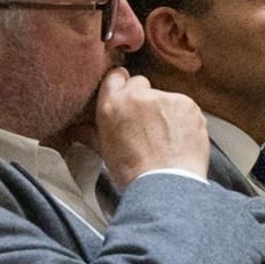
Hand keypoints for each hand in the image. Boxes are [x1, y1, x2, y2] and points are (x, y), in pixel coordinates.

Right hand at [92, 68, 209, 188]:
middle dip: (143, 100)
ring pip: (164, 97)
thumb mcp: (105, 153)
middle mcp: (137, 96)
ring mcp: (164, 98)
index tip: (127, 100)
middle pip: (141, 85)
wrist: (165, 186)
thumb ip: (90, 134)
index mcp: (112, 104)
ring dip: (165, 111)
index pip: (116, 77)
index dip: (122, 88)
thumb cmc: (134, 174)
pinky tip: (180, 139)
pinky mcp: (187, 104)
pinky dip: (184, 119)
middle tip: (146, 125)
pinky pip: (184, 107)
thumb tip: (77, 130)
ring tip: (166, 138)